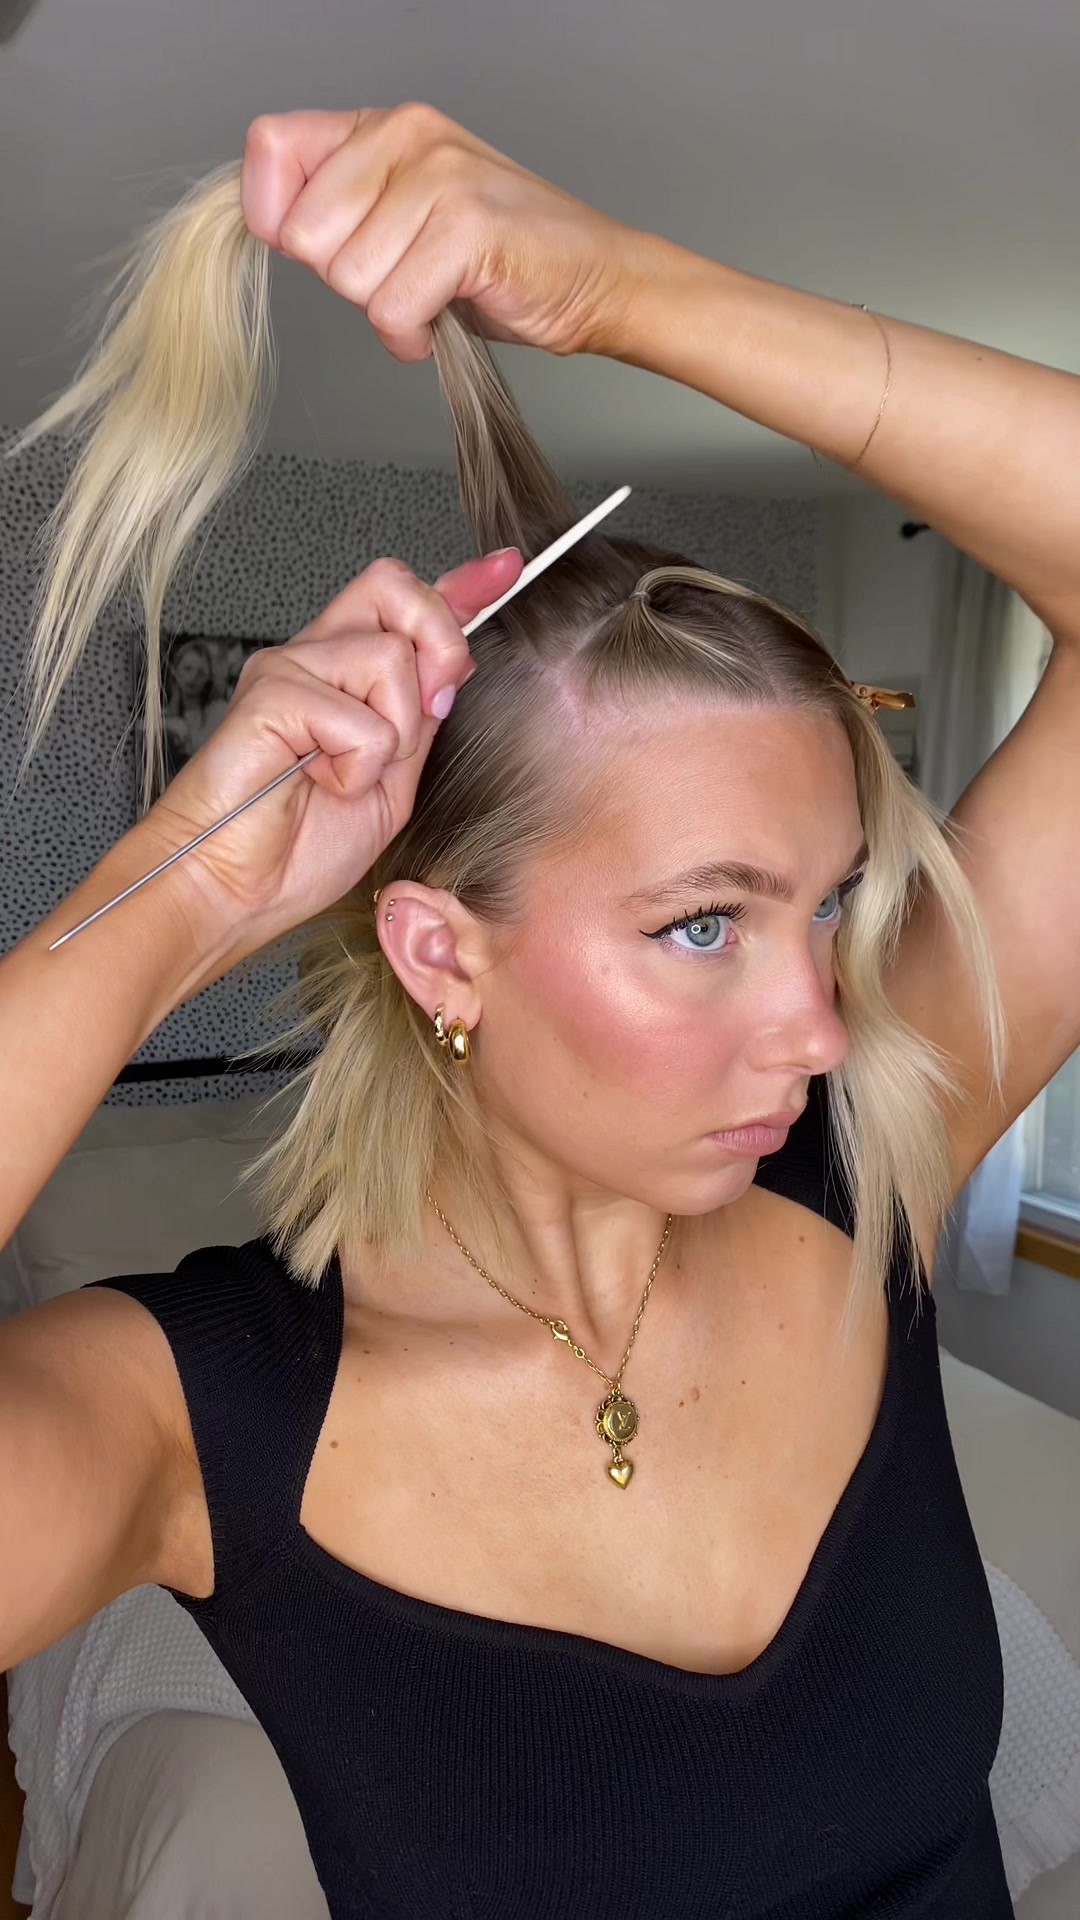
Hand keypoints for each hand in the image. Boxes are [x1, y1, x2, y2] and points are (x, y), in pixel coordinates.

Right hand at [141, 547, 520, 964]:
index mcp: (345, 675)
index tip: (506, 567)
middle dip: (439, 640)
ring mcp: (288, 670)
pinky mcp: (269, 696)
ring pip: (389, 658)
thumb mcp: (392, 782)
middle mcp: (314, 658)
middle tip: (428, 714)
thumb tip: (455, 667)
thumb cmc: (295, 849)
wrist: (235, 892)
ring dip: (392, 735)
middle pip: (395, 586)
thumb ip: (419, 721)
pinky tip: (323, 785)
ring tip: (348, 776)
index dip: (461, 584)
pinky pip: (358, 717)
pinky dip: (357, 766)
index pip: (403, 604)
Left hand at [240, 103, 644, 362]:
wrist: (595, 279)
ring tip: (429, 297)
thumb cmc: (499, 258)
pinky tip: (439, 320)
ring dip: (385, 312)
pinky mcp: (467, 229)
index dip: (273, 213)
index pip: (273, 147)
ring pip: (349, 278)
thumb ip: (340, 208)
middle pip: (305, 234)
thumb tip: (271, 227)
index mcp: (385, 127)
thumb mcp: (402, 217)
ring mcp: (441, 178)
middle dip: (344, 279)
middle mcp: (409, 137)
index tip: (318, 248)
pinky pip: (392, 308)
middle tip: (400, 277)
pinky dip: (410, 335)